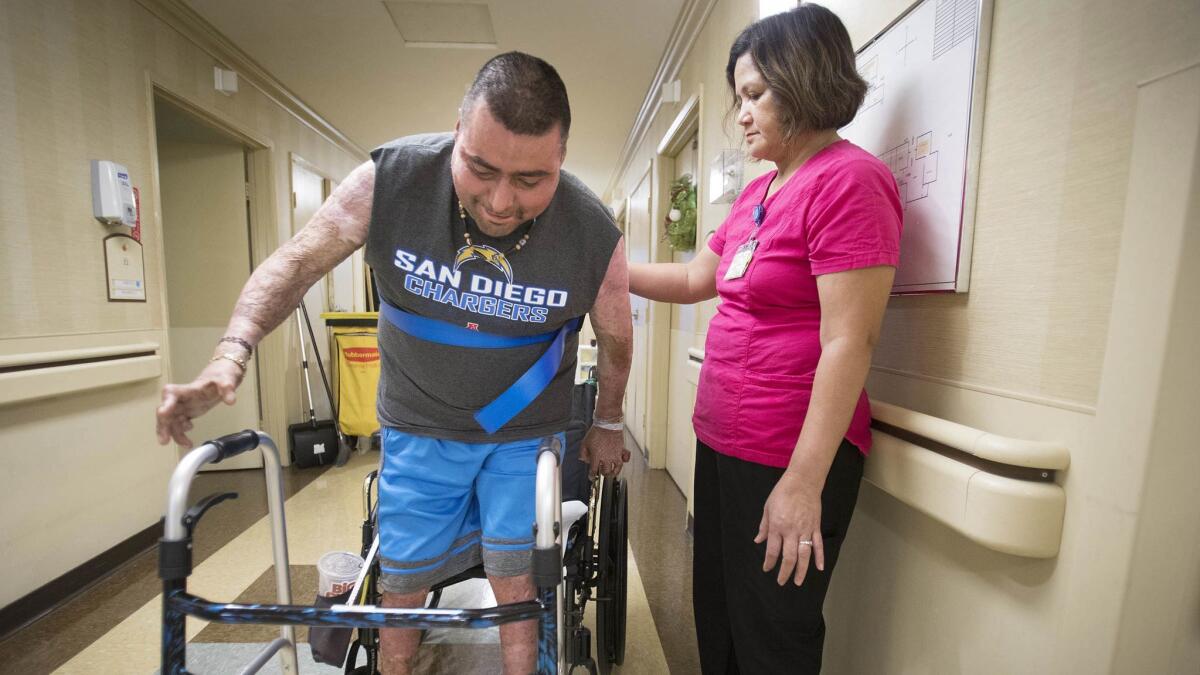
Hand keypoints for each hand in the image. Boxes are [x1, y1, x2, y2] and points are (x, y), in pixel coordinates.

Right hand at [156, 358, 243, 446]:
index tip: (163, 414)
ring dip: (174, 435)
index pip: (170, 394)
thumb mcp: (226, 381)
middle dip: (163, 426)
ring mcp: (182, 407)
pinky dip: (180, 435)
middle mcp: (180, 398)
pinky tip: (188, 441)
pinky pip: (178, 426)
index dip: (165, 403)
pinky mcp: (186, 413)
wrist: (221, 377)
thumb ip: (227, 389)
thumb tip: (231, 401)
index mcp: (186, 389)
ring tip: (186, 444)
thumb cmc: (220, 376)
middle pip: (165, 411)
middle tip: (164, 440)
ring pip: (170, 422)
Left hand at [579, 425, 630, 477]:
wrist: (607, 423)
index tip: (591, 477)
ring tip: (612, 473)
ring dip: (614, 472)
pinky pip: (625, 458)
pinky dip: (625, 461)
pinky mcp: (621, 450)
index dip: (592, 476)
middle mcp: (607, 458)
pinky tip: (623, 461)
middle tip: (602, 473)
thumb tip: (584, 460)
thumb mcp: (584, 442)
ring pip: (617, 468)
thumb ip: (582, 453)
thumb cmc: (596, 432)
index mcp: (596, 457)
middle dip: (603, 474)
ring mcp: (615, 454)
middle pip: (605, 471)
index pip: (594, 471)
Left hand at [754, 471, 824, 585]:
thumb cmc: (782, 493)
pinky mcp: (815, 527)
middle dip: (784, 572)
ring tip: (798, 581)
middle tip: (781, 582)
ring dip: (801, 570)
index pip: (773, 550)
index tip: (767, 569)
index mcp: (777, 526)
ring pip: (804, 555)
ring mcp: (805, 530)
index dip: (769, 562)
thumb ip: (764, 526)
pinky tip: (819, 568)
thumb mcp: (767, 508)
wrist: (802, 481)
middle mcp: (791, 531)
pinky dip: (819, 557)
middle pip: (789, 557)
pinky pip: (818, 545)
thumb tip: (758, 540)